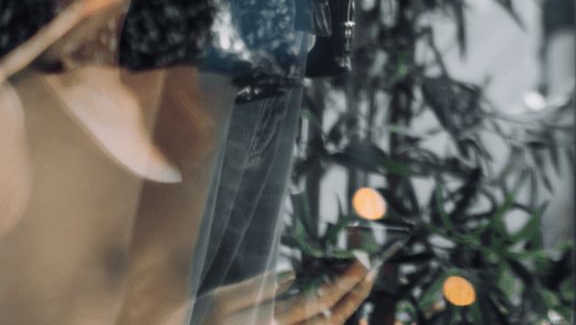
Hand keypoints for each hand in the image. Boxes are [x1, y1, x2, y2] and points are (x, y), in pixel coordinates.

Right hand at [199, 259, 374, 324]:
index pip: (316, 300)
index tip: (362, 262)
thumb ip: (257, 288)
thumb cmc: (199, 324)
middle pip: (330, 318)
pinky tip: (346, 306)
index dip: (343, 282)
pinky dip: (333, 318)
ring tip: (365, 280)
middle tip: (373, 268)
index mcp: (268, 322)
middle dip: (355, 293)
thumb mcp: (219, 302)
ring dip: (349, 306)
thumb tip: (292, 274)